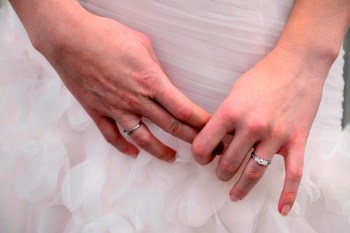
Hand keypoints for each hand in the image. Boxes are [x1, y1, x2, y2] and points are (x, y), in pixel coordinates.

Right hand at [38, 10, 209, 160]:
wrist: (69, 39)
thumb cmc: (105, 36)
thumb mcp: (142, 45)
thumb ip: (155, 68)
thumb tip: (162, 80)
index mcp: (151, 82)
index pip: (184, 109)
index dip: (201, 122)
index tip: (212, 129)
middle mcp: (136, 100)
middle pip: (171, 127)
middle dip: (192, 139)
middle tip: (205, 149)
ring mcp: (116, 109)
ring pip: (144, 139)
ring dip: (161, 151)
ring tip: (173, 158)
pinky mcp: (98, 112)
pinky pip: (113, 136)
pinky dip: (124, 147)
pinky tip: (133, 153)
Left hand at [192, 47, 328, 214]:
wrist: (297, 64)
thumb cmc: (262, 75)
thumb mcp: (234, 91)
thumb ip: (224, 117)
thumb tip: (215, 139)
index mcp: (231, 111)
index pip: (205, 144)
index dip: (199, 156)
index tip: (202, 158)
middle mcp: (251, 126)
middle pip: (228, 163)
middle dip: (220, 172)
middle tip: (220, 173)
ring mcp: (275, 134)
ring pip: (254, 172)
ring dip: (241, 186)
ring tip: (234, 194)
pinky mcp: (296, 139)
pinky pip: (293, 172)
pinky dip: (288, 193)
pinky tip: (282, 208)